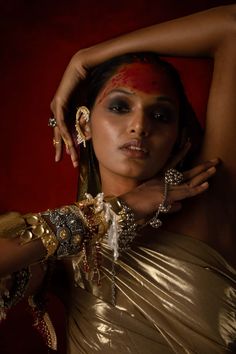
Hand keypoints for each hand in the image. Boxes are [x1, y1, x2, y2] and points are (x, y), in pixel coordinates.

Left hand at [50, 50, 87, 167]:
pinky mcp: (58, 104)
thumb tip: (86, 137)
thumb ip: (84, 123)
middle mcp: (58, 112)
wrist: (83, 70)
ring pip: (60, 131)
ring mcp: (56, 108)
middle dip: (63, 149)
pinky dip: (65, 133)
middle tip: (65, 162)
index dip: (68, 145)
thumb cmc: (86, 86)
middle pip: (59, 135)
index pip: (64, 133)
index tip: (72, 157)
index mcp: (64, 113)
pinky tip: (69, 142)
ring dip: (66, 144)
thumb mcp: (86, 109)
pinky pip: (61, 122)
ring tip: (71, 156)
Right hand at [121, 158, 218, 219]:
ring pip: (189, 180)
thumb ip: (168, 206)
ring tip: (215, 168)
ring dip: (203, 175)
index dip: (181, 153)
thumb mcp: (153, 205)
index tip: (189, 143)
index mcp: (157, 179)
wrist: (126, 207)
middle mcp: (163, 180)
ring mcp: (166, 187)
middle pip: (186, 171)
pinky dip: (196, 190)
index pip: (172, 164)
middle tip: (214, 160)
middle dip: (201, 166)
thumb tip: (180, 206)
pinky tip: (207, 184)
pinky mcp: (167, 195)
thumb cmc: (134, 206)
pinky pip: (185, 193)